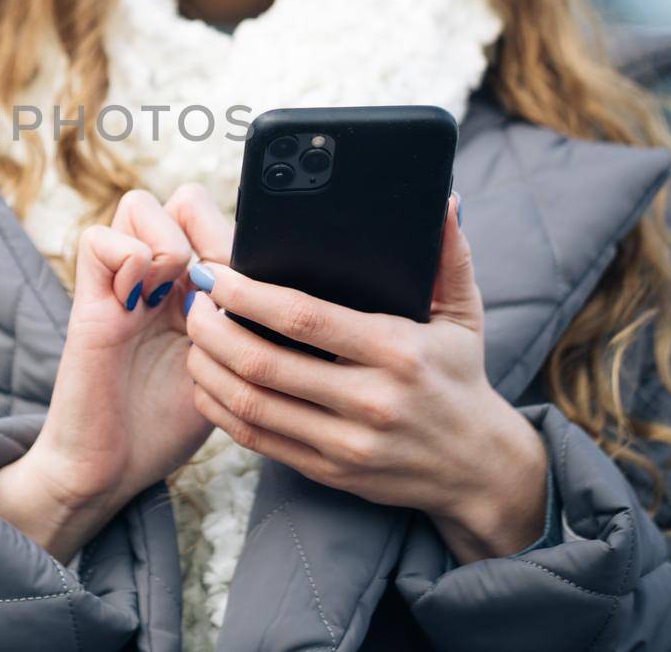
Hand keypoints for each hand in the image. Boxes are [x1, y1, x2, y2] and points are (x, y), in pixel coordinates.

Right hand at [0, 184, 229, 559]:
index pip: (216, 220)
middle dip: (206, 229)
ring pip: (140, 204)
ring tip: (177, 293)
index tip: (248, 282)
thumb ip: (249, 332)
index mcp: (192, 290)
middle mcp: (157, 279)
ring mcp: (120, 286)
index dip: (236, 234)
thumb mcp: (228, 371)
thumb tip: (301, 303)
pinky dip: (128, 260)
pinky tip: (142, 302)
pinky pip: (100, 241)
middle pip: (182, 200)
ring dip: (169, 241)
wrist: (110, 470)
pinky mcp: (89, 302)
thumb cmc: (167, 424)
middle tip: (213, 284)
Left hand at [185, 194, 548, 562]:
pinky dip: (221, 411)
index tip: (214, 273)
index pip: (304, 318)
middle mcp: (370, 401)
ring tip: (191, 338)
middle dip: (213, 329)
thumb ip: (450, 255)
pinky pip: (259, 441)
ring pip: (253, 405)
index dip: (247, 295)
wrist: (479, 470)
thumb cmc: (460, 377)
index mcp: (397, 351)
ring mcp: (347, 442)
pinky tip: (206, 383)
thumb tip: (444, 200)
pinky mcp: (330, 472)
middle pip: (264, 363)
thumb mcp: (464, 315)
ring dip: (208, 369)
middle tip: (191, 302)